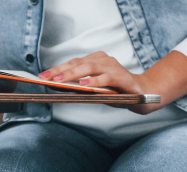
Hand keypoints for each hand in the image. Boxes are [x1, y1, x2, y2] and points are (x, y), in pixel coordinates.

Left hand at [40, 50, 186, 114]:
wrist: (145, 95)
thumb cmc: (118, 92)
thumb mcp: (97, 90)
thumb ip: (82, 88)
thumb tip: (61, 90)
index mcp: (96, 61)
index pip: (73, 63)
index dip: (57, 69)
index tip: (42, 76)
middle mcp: (104, 60)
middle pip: (78, 63)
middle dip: (61, 71)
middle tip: (46, 78)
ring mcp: (113, 67)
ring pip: (90, 67)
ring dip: (73, 74)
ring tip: (60, 80)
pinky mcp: (122, 77)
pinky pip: (106, 78)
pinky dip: (95, 81)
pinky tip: (84, 85)